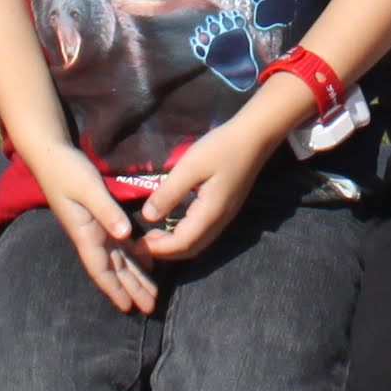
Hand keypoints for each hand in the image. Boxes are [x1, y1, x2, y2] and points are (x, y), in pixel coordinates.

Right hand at [37, 151, 159, 314]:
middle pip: (114, 269)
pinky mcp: (99, 217)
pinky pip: (119, 242)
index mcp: (85, 233)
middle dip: (131, 289)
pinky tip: (147, 263)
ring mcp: (95, 228)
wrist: (51, 155)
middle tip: (151, 308)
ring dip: (134, 276)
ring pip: (118, 258)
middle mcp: (90, 236)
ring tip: (151, 293)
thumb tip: (123, 235)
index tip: (128, 308)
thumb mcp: (88, 188)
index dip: (114, 289)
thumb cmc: (67, 171)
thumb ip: (106, 211)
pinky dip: (133, 254)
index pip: (101, 269)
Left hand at [138, 115, 285, 264]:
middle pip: (191, 249)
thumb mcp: (189, 167)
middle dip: (165, 252)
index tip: (136, 247)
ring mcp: (224, 216)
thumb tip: (148, 217)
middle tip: (141, 246)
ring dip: (175, 246)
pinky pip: (203, 233)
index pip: (182, 243)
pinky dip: (184, 237)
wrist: (254, 137)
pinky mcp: (225, 208)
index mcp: (210, 214)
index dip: (158, 249)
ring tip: (153, 238)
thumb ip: (168, 193)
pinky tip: (172, 224)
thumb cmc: (220, 148)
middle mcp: (219, 221)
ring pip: (198, 243)